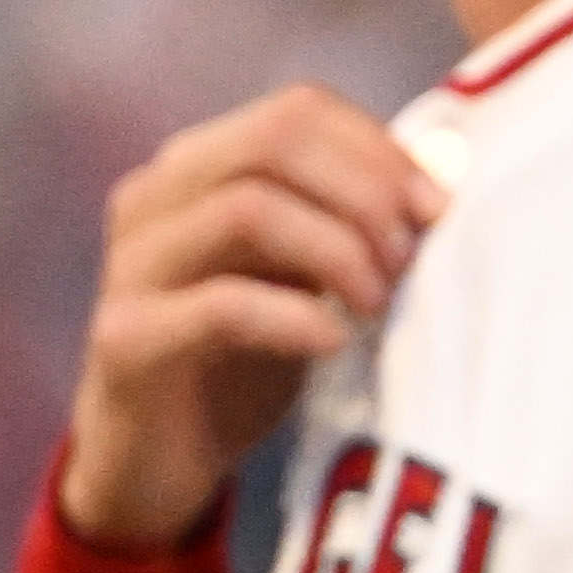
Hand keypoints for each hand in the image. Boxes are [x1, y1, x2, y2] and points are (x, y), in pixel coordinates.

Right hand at [61, 82, 443, 547]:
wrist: (156, 462)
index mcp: (197, 168)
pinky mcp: (127, 338)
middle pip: (274, 142)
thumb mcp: (305, 277)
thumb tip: (445, 187)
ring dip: (339, 252)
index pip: (297, 110)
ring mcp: (132, 264)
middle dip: (366, 196)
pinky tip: (334, 341)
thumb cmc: (245, 360)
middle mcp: (153, 197)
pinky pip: (222, 305)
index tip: (439, 210)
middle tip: (411, 261)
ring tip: (379, 304)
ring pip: (247, 208)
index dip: (381, 151)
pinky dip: (297, 318)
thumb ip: (350, 222)